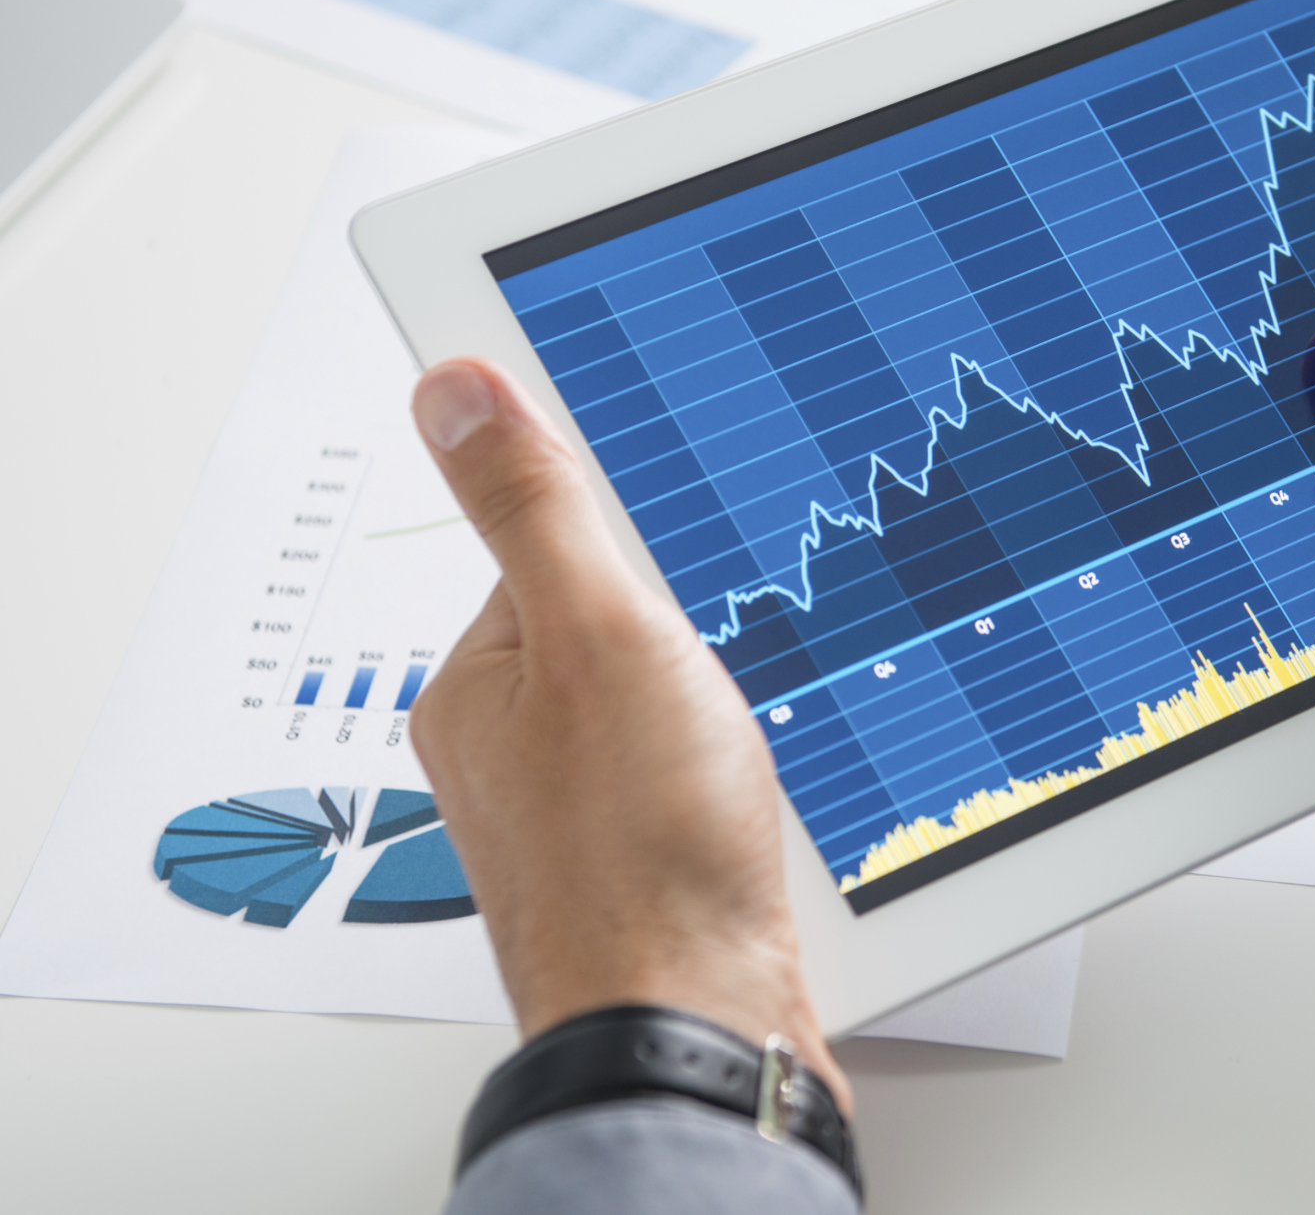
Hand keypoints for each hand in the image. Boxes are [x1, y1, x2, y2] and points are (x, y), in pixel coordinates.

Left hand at [407, 358, 849, 1111]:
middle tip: (723, 670)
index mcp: (478, 683)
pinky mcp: (646, 857)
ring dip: (728, 702)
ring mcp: (579, 808)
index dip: (634, 535)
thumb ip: (536, 508)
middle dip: (693, 629)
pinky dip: (741, 767)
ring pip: (672, 699)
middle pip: (621, 621)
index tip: (686, 543)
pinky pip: (698, 770)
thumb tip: (456, 384)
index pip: (554, 545)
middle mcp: (513, 747)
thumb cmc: (637, 860)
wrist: (696, 1026)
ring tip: (744, 749)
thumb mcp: (595, 636)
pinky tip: (762, 794)